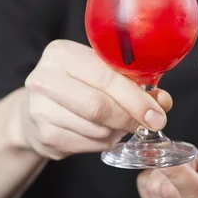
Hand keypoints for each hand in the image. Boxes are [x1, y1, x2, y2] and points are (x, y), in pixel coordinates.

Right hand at [12, 40, 171, 159]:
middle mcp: (45, 78)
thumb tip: (162, 101)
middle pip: (98, 105)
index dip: (135, 96)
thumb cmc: (78, 84)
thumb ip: (133, 83)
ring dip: (117, 130)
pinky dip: (104, 142)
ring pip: (95, 128)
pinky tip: (104, 133)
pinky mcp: (42, 135)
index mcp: (62, 53)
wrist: (35, 108)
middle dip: (130, 116)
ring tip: (121, 123)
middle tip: (150, 124)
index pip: (105, 75)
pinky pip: (87, 144)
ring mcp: (40, 108)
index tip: (157, 112)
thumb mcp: (101, 73)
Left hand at [137, 153, 197, 197]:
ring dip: (167, 167)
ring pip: (153, 188)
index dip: (178, 170)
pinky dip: (157, 172)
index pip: (194, 195)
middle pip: (167, 190)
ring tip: (193, 167)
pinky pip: (145, 188)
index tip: (170, 149)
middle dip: (178, 163)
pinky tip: (179, 174)